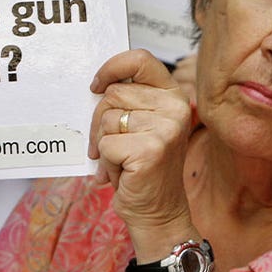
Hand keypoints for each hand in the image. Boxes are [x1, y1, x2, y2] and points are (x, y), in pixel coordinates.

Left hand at [90, 49, 197, 260]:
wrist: (158, 212)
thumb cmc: (143, 166)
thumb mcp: (142, 124)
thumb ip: (128, 100)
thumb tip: (96, 85)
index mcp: (174, 96)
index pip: (140, 59)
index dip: (111, 67)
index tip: (96, 85)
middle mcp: (175, 108)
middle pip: (112, 93)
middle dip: (100, 121)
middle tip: (112, 145)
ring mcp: (165, 129)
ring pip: (106, 120)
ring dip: (104, 145)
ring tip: (123, 161)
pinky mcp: (150, 150)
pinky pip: (105, 145)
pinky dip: (107, 163)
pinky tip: (124, 174)